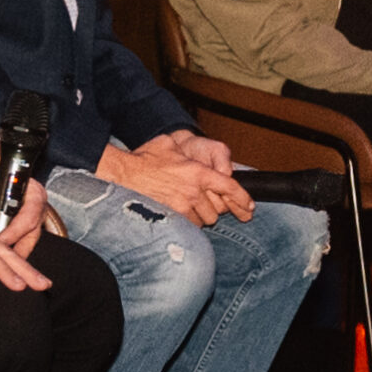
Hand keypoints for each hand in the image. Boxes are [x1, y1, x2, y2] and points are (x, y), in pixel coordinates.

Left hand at [0, 131, 46, 260]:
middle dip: (15, 250)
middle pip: (31, 234)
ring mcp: (29, 214)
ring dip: (12, 251)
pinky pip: (19, 238)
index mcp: (32, 192)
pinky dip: (8, 246)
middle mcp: (35, 205)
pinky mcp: (20, 220)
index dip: (12, 234)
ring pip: (26, 239)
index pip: (27, 219)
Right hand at [99, 133, 254, 224]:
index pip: (229, 187)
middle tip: (202, 203)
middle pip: (217, 211)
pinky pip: (188, 227)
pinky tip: (178, 214)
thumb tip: (198, 151)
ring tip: (187, 207)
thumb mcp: (170, 144)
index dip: (242, 199)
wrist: (122, 173)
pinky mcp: (171, 218)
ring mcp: (182, 207)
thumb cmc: (145, 157)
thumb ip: (188, 148)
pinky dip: (187, 223)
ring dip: (199, 217)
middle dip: (212, 208)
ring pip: (203, 221)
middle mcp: (193, 191)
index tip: (249, 207)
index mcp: (197, 172)